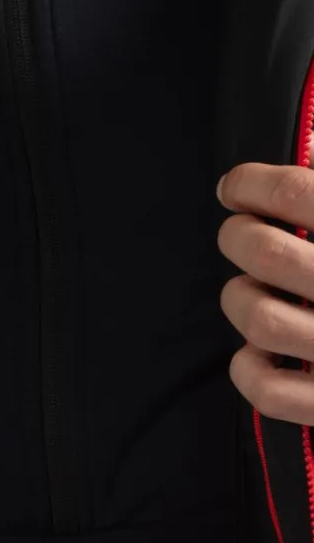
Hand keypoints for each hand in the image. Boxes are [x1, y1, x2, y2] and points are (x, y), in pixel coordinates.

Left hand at [218, 161, 313, 423]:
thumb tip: (311, 153)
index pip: (301, 193)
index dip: (254, 184)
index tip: (235, 187)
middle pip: (268, 253)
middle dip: (238, 236)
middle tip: (240, 234)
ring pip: (259, 318)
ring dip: (240, 298)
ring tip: (253, 290)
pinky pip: (268, 389)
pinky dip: (247, 368)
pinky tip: (259, 352)